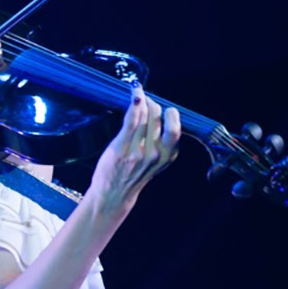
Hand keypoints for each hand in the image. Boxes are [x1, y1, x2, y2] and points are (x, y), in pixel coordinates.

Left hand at [89, 86, 180, 215]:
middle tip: (145, 101)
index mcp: (168, 156)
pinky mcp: (121, 148)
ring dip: (142, 100)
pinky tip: (135, 95)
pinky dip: (134, 104)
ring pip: (145, 116)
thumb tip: (159, 115)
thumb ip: (161, 143)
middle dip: (153, 104)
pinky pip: (131, 120)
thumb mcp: (155, 162)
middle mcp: (156, 153)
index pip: (175, 126)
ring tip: (138, 94)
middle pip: (159, 117)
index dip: (168, 113)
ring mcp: (139, 151)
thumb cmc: (132, 175)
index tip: (160, 108)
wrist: (113, 194)